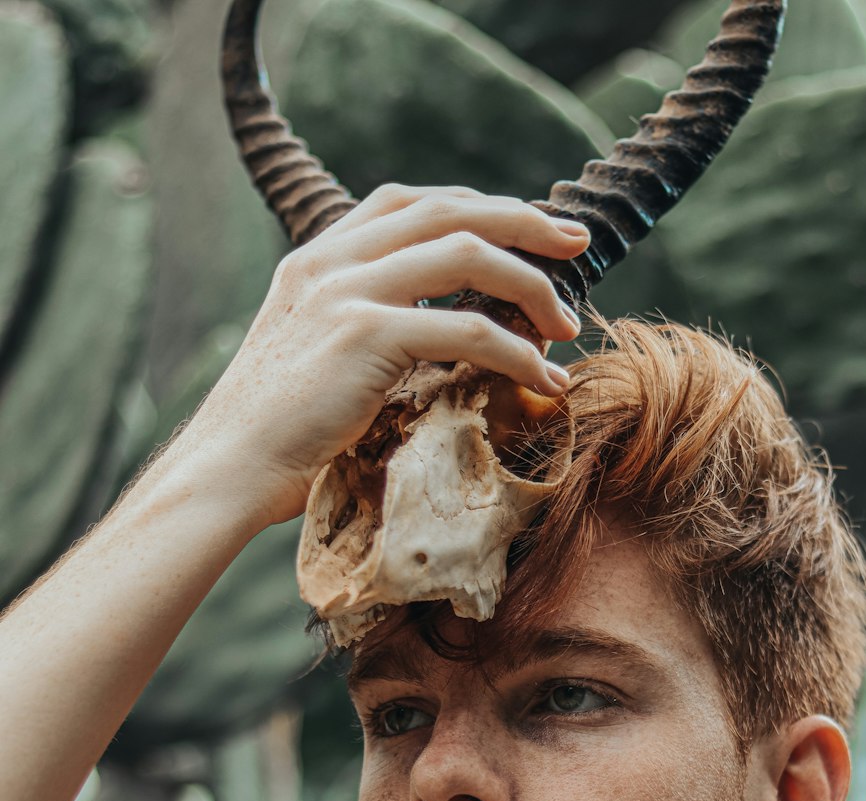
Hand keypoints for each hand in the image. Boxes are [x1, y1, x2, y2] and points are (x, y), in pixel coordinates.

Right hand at [185, 185, 589, 528]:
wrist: (225, 470)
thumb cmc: (272, 438)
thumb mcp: (311, 361)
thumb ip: (358, 331)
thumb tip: (426, 342)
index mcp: (317, 259)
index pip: (408, 203)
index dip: (474, 206)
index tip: (525, 228)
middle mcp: (331, 261)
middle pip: (449, 210)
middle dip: (523, 221)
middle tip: (577, 242)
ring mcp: (348, 292)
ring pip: (468, 255)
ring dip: (531, 285)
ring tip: (565, 326)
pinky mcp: (366, 337)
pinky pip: (469, 329)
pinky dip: (518, 352)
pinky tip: (542, 377)